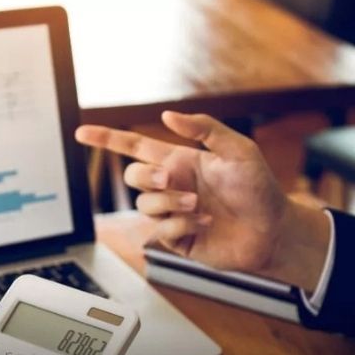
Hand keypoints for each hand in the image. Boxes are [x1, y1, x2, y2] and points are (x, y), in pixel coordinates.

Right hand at [75, 111, 331, 288]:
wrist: (273, 230)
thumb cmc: (260, 189)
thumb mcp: (238, 149)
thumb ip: (204, 128)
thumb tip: (168, 115)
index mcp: (181, 161)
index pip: (134, 147)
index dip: (107, 139)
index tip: (81, 133)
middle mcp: (173, 186)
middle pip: (134, 176)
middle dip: (147, 176)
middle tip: (171, 179)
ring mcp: (173, 213)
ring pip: (145, 205)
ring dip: (169, 203)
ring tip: (199, 206)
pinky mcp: (177, 239)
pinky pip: (160, 230)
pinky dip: (181, 225)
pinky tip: (205, 225)